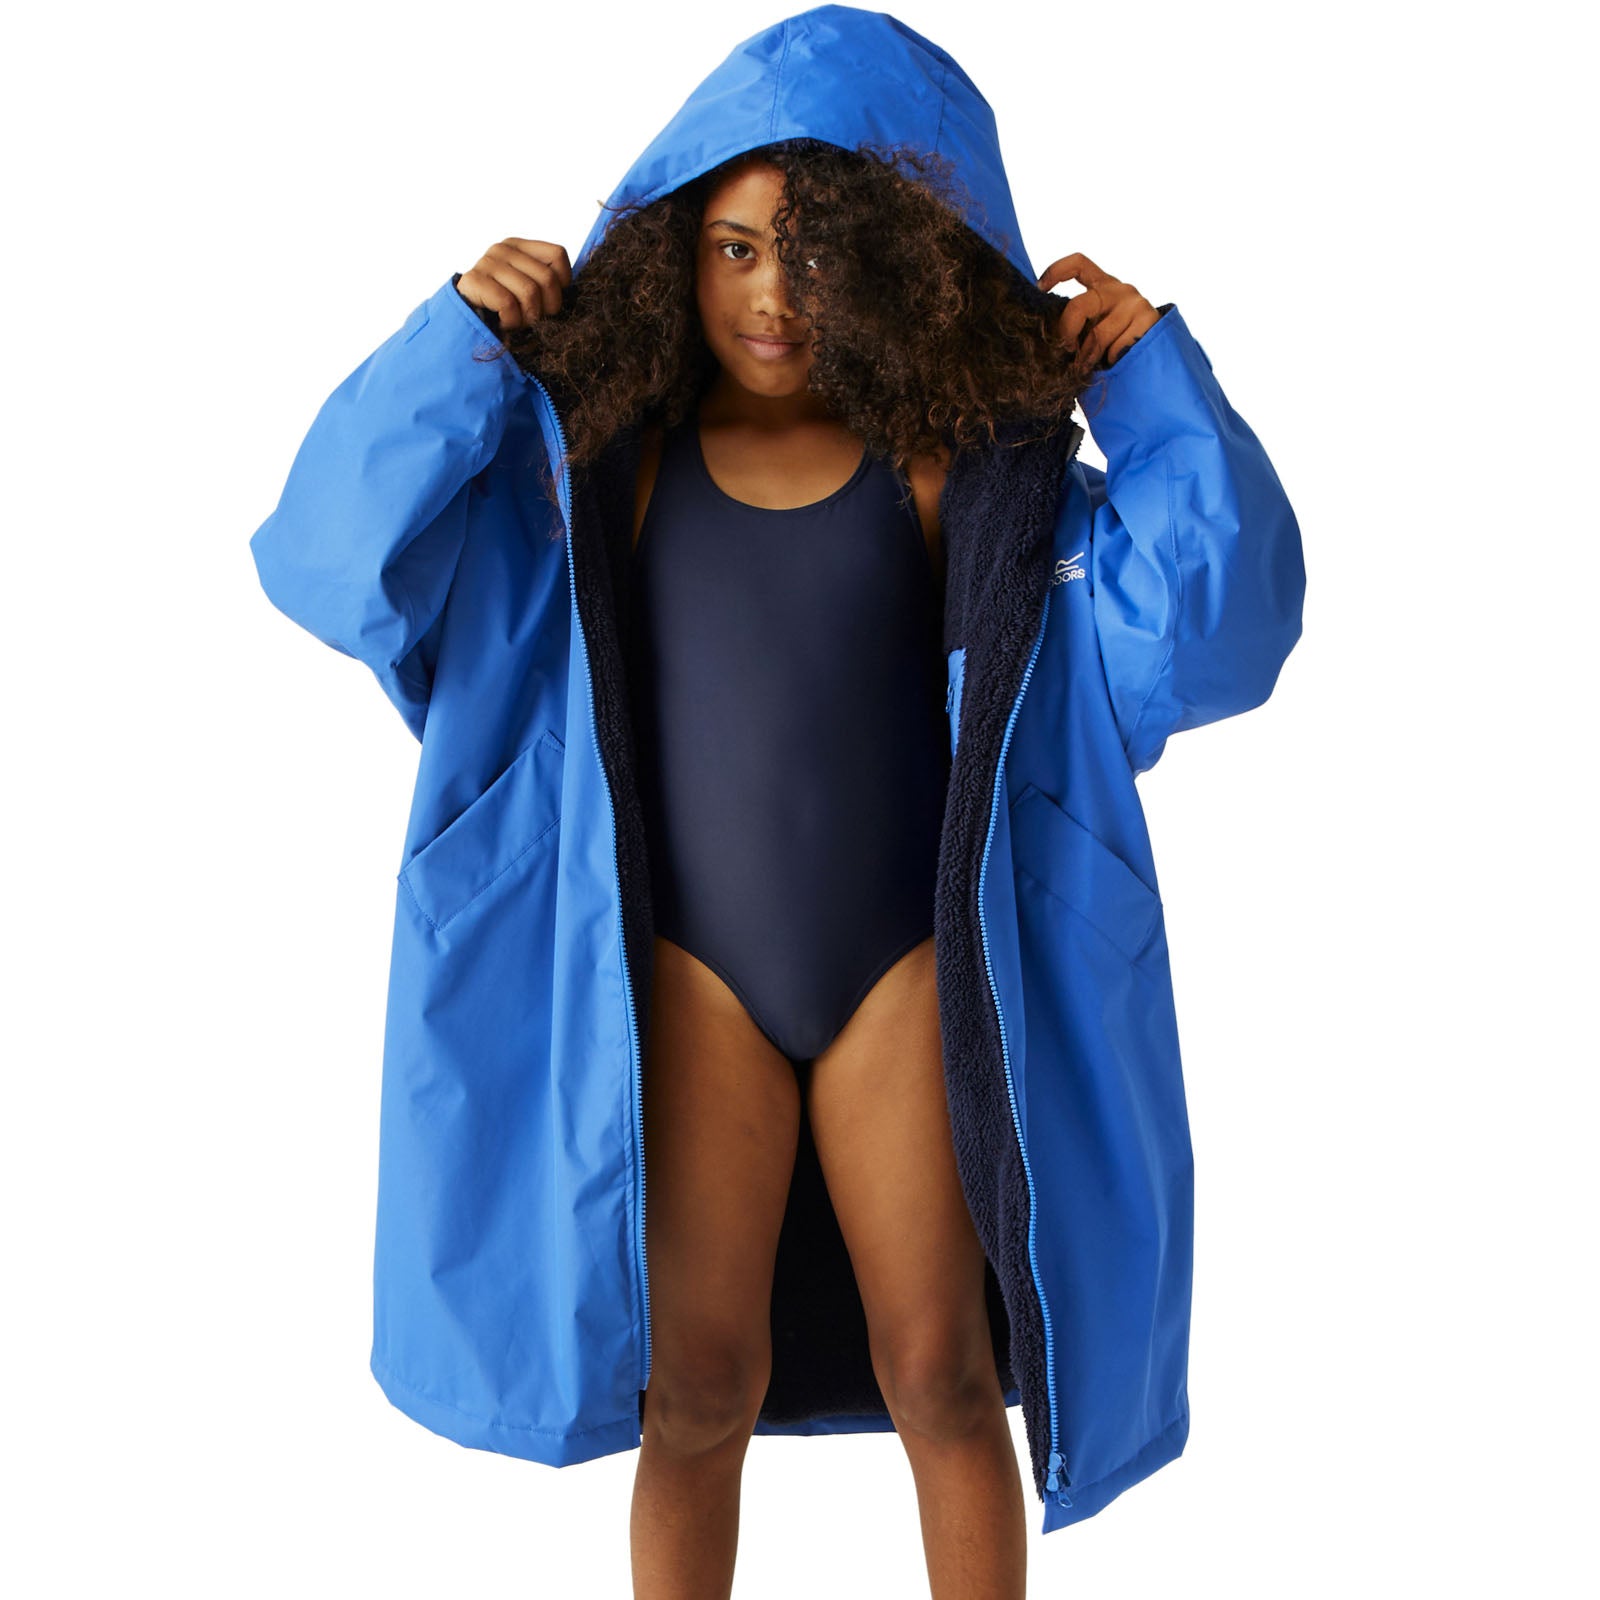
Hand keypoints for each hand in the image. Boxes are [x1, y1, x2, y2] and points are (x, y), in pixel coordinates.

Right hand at [456, 238, 572, 329]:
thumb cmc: (506, 314)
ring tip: (517, 322)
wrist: (468, 327)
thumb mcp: (531, 294)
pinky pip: (508, 304)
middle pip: (547, 278)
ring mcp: (487, 262)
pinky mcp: (473, 281)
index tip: (548, 302)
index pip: (558, 255)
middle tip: (532, 321)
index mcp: (520, 247)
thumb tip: (574, 290)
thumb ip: (547, 284)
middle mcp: (503, 249)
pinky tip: (502, 323)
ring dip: (528, 318)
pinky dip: (510, 322)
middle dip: (546, 309)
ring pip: (529, 292)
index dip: (561, 285)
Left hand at [1035, 253, 1159, 370]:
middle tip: (1065, 351)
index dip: (1056, 271)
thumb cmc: (1115, 346)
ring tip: (1088, 367)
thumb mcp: (1093, 329)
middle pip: (1079, 306)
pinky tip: (1116, 362)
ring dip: (1088, 357)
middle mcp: (1119, 289)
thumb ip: (1078, 325)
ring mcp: (1135, 303)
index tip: (1039, 288)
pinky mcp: (1148, 319)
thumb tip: (1049, 337)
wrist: (1156, 361)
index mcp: (1102, 285)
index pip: (1078, 264)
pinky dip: (1111, 361)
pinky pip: (1116, 347)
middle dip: (1067, 333)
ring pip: (1098, 334)